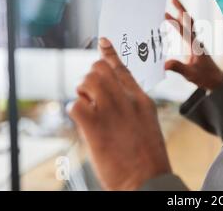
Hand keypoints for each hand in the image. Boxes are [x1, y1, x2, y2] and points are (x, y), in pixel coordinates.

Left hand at [68, 38, 170, 190]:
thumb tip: (108, 97)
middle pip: (99, 70)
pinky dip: (75, 113)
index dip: (109, 54)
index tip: (102, 41)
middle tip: (90, 98)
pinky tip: (85, 125)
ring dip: (82, 94)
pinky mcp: (94, 125)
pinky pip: (75, 105)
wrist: (147, 179)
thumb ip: (130, 107)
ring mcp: (111, 110)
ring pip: (86, 81)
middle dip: (89, 80)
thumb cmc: (146, 157)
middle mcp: (126, 99)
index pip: (122, 69)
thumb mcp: (146, 124)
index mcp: (141, 99)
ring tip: (89, 112)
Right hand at [165, 0, 222, 90]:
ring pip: (187, 24)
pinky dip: (179, 23)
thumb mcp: (190, 74)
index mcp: (194, 45)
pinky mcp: (193, 45)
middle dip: (180, 8)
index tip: (166, 13)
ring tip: (172, 2)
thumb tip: (164, 64)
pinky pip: (185, 30)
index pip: (184, 30)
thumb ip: (178, 68)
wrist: (215, 79)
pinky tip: (172, 19)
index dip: (175, 21)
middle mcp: (195, 40)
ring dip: (179, 13)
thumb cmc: (205, 76)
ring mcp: (194, 41)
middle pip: (188, 20)